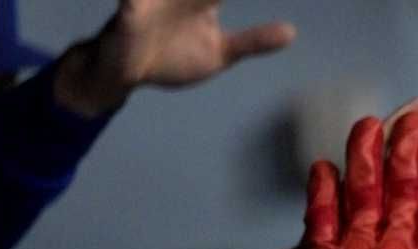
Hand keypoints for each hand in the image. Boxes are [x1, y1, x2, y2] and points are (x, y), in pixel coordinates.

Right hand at [55, 0, 295, 116]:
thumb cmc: (172, 56)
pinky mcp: (129, 15)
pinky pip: (131, 5)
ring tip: (211, 1)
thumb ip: (252, 41)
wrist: (125, 73)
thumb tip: (292, 32)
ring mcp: (154, 1)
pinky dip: (135, 4)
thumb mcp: (219, 53)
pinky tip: (135, 5)